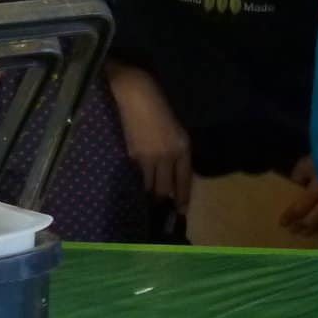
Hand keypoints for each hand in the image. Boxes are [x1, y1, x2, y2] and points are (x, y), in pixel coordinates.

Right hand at [107, 65, 193, 211]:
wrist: (137, 96)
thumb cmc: (160, 109)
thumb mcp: (177, 131)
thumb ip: (177, 153)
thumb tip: (172, 175)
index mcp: (183, 148)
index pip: (184, 181)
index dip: (181, 199)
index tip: (180, 213)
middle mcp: (169, 156)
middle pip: (167, 188)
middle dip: (165, 205)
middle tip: (163, 220)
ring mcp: (149, 157)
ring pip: (151, 187)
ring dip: (150, 200)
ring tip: (148, 213)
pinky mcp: (132, 156)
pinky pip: (137, 178)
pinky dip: (138, 187)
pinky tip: (135, 196)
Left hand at [281, 155, 317, 234]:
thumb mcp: (313, 159)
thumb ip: (300, 173)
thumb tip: (296, 184)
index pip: (300, 209)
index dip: (290, 217)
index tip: (283, 222)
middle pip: (312, 221)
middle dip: (300, 227)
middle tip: (293, 230)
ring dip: (315, 230)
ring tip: (309, 231)